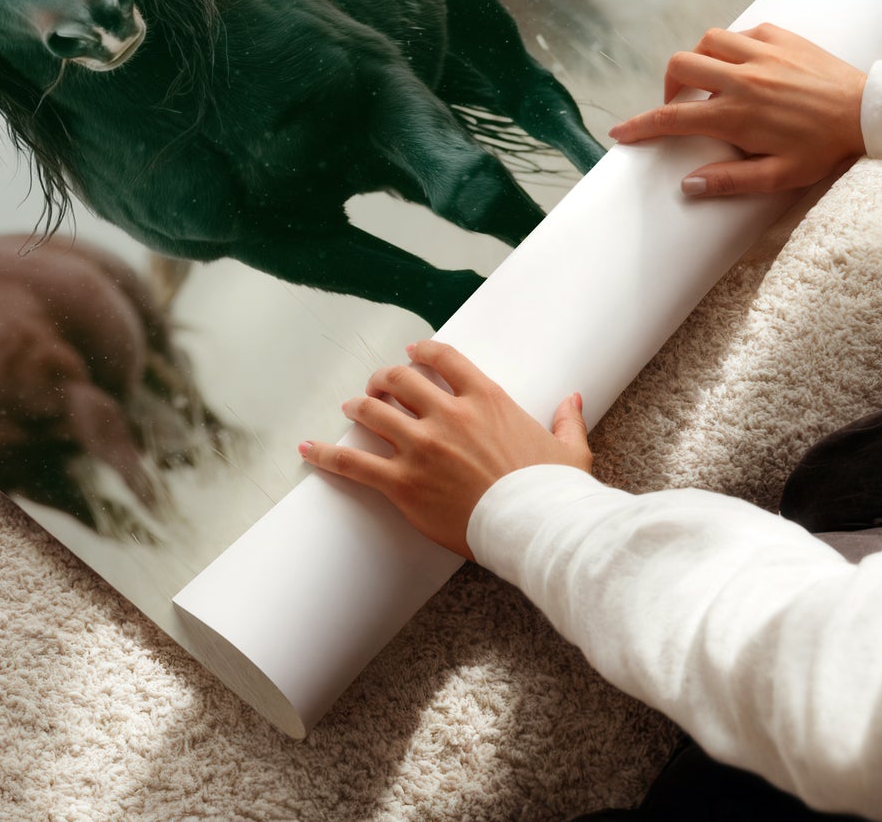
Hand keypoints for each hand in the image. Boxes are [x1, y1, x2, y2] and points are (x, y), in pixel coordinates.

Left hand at [298, 339, 590, 559]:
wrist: (537, 528)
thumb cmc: (554, 492)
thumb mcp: (569, 450)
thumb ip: (566, 420)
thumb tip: (573, 399)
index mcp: (486, 399)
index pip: (443, 359)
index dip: (421, 352)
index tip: (411, 354)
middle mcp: (448, 415)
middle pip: (400, 380)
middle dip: (384, 379)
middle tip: (377, 385)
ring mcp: (422, 447)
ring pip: (373, 412)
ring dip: (358, 406)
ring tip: (350, 407)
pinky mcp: (403, 483)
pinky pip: (354, 463)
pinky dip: (327, 454)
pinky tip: (308, 449)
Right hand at [609, 23, 866, 196]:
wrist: (868, 112)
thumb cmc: (825, 148)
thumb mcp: (780, 176)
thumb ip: (731, 181)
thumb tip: (688, 185)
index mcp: (737, 115)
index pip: (672, 119)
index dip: (640, 126)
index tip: (620, 132)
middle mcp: (742, 78)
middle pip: (680, 66)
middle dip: (669, 86)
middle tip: (681, 105)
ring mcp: (761, 53)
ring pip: (707, 41)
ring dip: (699, 60)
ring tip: (710, 80)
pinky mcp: (780, 36)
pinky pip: (742, 32)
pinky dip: (733, 46)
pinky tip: (744, 64)